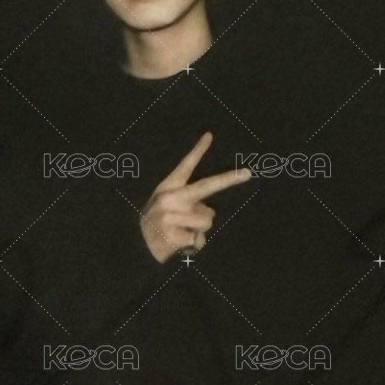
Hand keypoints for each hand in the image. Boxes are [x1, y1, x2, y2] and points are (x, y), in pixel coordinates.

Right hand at [139, 132, 251, 263]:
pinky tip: (180, 245)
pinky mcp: (172, 234)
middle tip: (248, 173)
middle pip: (206, 186)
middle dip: (229, 178)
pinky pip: (199, 239)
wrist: (136, 248)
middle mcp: (169, 198)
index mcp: (168, 188)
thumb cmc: (158, 225)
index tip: (210, 135)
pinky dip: (194, 246)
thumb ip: (188, 203)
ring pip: (207, 220)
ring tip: (184, 233)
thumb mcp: (167, 208)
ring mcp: (170, 216)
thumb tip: (209, 211)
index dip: (197, 150)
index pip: (185, 166)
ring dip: (201, 230)